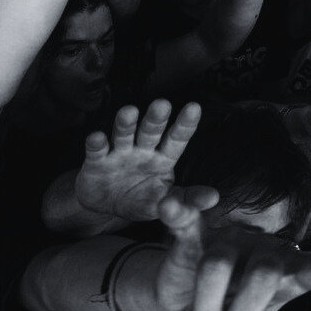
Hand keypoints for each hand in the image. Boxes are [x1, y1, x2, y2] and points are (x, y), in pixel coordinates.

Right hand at [74, 100, 199, 223]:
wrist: (105, 206)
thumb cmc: (141, 198)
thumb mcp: (165, 203)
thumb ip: (187, 199)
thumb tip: (214, 197)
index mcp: (162, 158)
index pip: (176, 139)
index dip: (185, 124)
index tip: (194, 107)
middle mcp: (141, 150)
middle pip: (150, 131)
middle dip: (156, 118)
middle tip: (163, 104)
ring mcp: (118, 153)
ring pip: (123, 135)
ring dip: (125, 124)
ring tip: (129, 111)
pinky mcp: (96, 162)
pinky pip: (96, 151)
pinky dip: (96, 144)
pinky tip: (97, 137)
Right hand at [149, 190, 310, 310]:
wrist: (187, 295)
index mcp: (287, 276)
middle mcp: (264, 250)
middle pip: (265, 273)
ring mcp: (231, 237)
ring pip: (218, 264)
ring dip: (206, 306)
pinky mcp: (193, 232)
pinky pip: (188, 216)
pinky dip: (188, 205)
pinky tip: (202, 199)